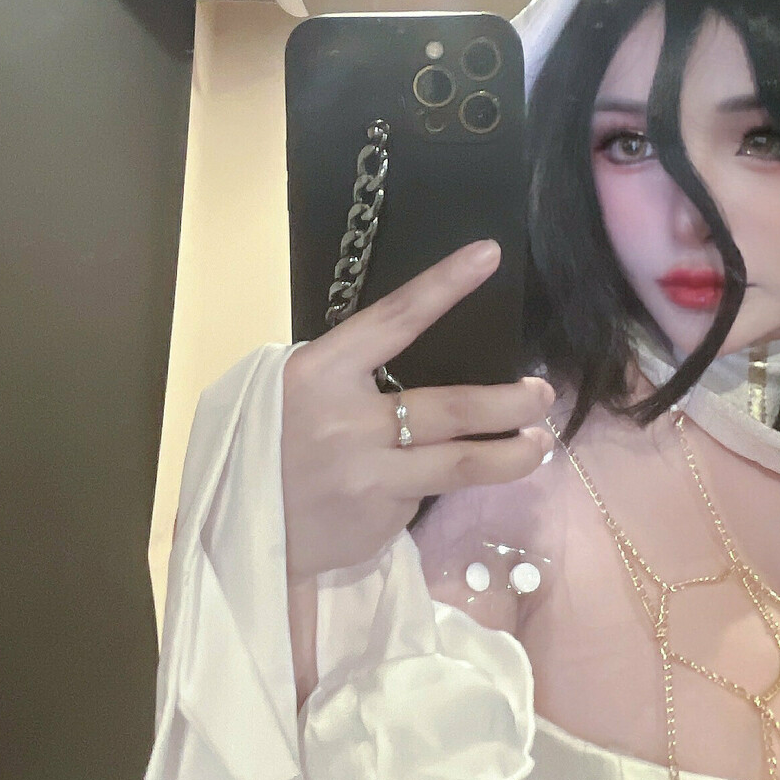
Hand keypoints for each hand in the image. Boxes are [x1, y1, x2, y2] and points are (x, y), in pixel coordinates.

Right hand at [280, 241, 555, 580]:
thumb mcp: (298, 391)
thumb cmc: (274, 442)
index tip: (487, 254)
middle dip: (511, 401)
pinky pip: (429, 493)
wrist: (237, 524)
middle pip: (454, 405)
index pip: (394, 319)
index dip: (444, 285)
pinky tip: (438, 483)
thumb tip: (426, 356)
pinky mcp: (381, 517)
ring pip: (464, 461)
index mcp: (321, 372)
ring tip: (540, 443)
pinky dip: (444, 485)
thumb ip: (353, 374)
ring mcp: (368, 474)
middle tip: (542, 393)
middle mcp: (348, 421)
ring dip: (514, 453)